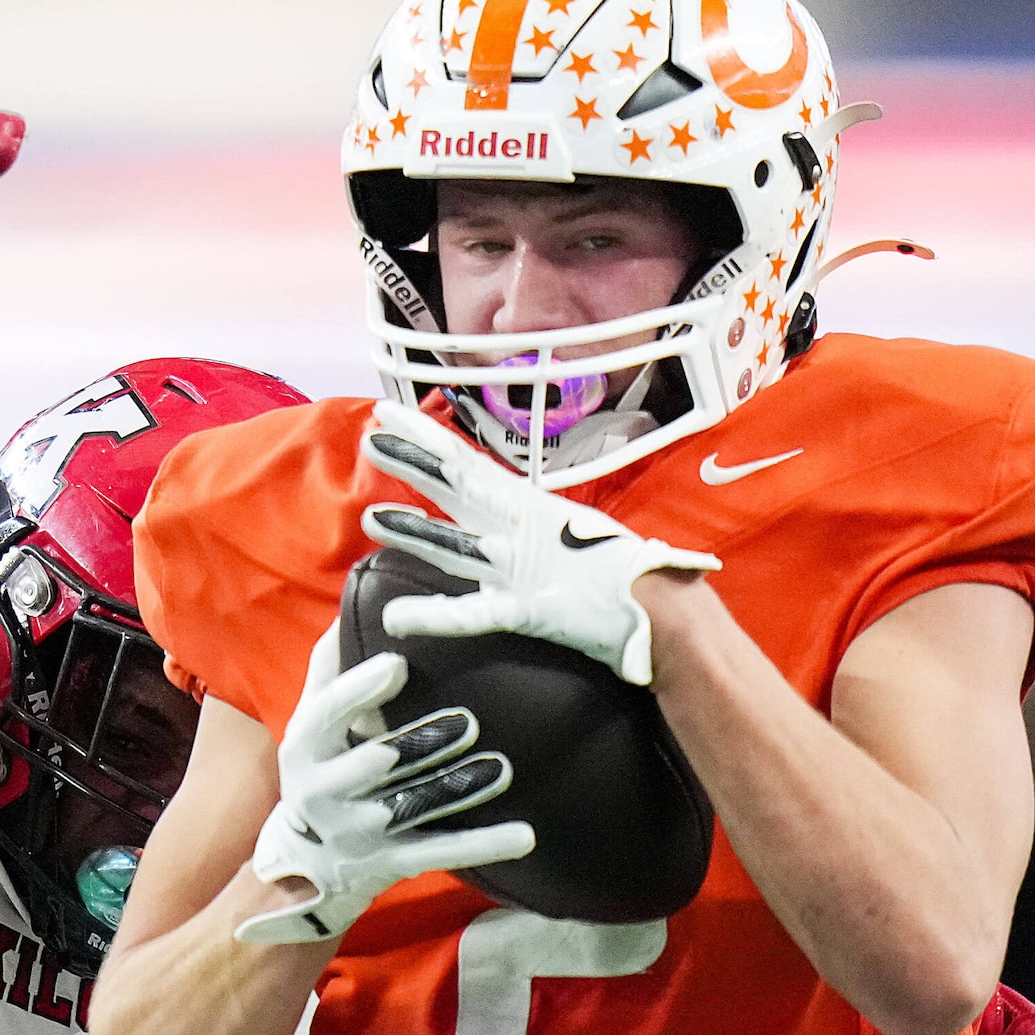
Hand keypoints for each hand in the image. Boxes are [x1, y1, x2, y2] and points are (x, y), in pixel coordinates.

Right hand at [235, 647, 534, 945]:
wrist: (306, 862)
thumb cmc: (321, 766)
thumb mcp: (310, 720)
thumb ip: (329, 669)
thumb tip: (349, 607)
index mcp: (305, 746)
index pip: (329, 713)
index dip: (361, 690)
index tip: (399, 664)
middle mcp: (325, 790)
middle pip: (376, 763)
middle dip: (419, 744)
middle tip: (469, 723)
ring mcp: (360, 830)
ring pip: (413, 807)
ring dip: (458, 788)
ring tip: (501, 770)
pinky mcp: (393, 861)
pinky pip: (442, 852)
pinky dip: (484, 845)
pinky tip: (525, 835)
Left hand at [358, 401, 720, 685]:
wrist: (665, 607)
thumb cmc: (624, 571)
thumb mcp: (571, 534)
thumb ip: (532, 528)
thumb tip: (506, 524)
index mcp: (528, 508)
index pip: (468, 464)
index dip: (427, 440)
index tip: (390, 417)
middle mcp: (518, 530)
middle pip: (457, 489)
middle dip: (412, 464)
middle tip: (371, 439)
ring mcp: (520, 569)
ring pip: (455, 545)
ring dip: (411, 532)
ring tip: (370, 517)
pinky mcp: (526, 610)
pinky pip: (472, 614)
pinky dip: (433, 616)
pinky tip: (396, 618)